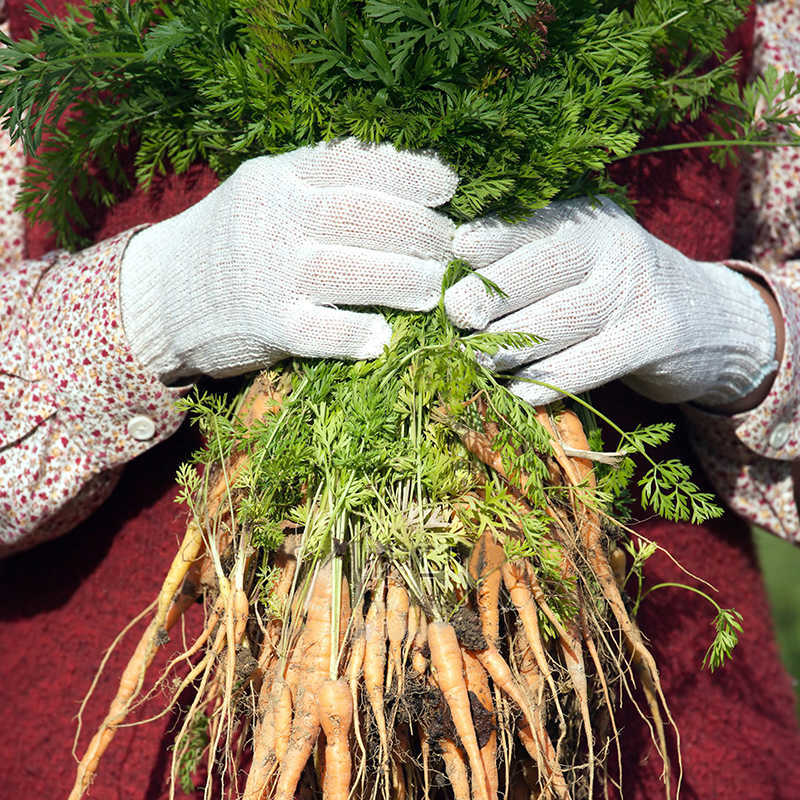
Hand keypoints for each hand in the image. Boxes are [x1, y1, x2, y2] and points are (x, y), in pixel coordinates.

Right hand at [120, 138, 456, 382]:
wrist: (159, 297)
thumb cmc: (226, 242)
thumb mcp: (263, 192)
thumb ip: (318, 177)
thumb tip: (391, 158)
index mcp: (276, 178)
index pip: (354, 166)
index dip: (410, 173)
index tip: (449, 187)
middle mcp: (273, 220)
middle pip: (365, 218)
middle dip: (421, 231)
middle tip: (450, 245)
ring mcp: (269, 275)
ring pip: (355, 272)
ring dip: (406, 281)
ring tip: (434, 288)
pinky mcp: (268, 327)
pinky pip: (325, 332)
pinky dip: (360, 335)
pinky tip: (384, 336)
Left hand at [444, 197, 777, 406]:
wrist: (709, 318)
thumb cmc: (617, 291)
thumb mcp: (583, 262)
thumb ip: (531, 263)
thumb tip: (455, 283)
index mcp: (586, 221)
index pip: (527, 226)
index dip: (486, 242)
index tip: (452, 256)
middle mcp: (613, 246)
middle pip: (538, 270)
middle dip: (489, 295)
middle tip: (456, 318)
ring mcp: (635, 292)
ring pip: (559, 320)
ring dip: (509, 345)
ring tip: (474, 361)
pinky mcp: (652, 338)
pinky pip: (589, 363)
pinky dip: (547, 381)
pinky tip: (517, 394)